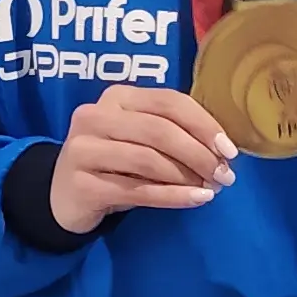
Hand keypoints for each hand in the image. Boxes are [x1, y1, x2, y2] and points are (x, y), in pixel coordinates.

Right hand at [47, 86, 236, 233]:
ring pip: (148, 161)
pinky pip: (137, 190)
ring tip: (210, 189)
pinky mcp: (81, 184)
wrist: (66, 196)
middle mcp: (95, 116)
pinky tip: (196, 200)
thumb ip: (174, 132)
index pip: (169, 102)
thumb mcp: (141, 138)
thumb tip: (223, 149)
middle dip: (199, 154)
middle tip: (224, 176)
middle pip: (160, 131)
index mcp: (117, 96)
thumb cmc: (116, 163)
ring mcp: (83, 149)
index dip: (204, 125)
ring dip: (187, 177)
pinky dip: (172, 196)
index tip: (230, 151)